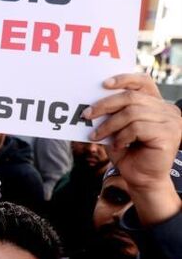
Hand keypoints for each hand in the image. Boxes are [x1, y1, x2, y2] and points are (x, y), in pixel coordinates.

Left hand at [86, 73, 181, 224]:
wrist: (142, 179)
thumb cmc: (128, 153)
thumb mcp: (117, 129)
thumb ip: (112, 114)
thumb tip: (91, 102)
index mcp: (157, 104)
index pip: (144, 81)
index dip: (124, 79)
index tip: (103, 84)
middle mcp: (167, 110)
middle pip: (132, 97)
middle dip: (105, 105)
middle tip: (86, 114)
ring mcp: (171, 122)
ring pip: (132, 113)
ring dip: (109, 125)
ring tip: (97, 136)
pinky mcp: (168, 134)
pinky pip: (137, 128)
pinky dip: (121, 136)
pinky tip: (117, 145)